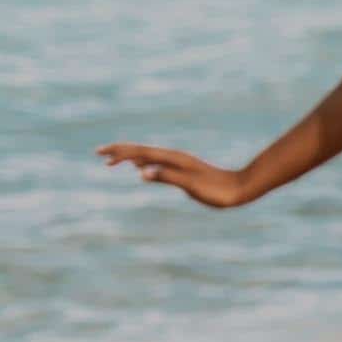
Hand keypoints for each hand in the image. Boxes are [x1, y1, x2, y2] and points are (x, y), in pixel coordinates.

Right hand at [96, 143, 253, 207]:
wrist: (242, 188)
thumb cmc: (218, 190)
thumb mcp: (191, 186)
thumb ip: (167, 177)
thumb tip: (142, 172)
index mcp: (174, 159)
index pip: (141, 152)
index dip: (120, 152)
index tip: (101, 155)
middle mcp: (175, 158)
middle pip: (142, 151)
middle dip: (120, 151)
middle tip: (99, 154)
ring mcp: (180, 163)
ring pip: (149, 157)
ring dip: (130, 157)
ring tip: (113, 161)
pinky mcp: (185, 171)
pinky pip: (158, 164)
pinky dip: (144, 163)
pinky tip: (140, 168)